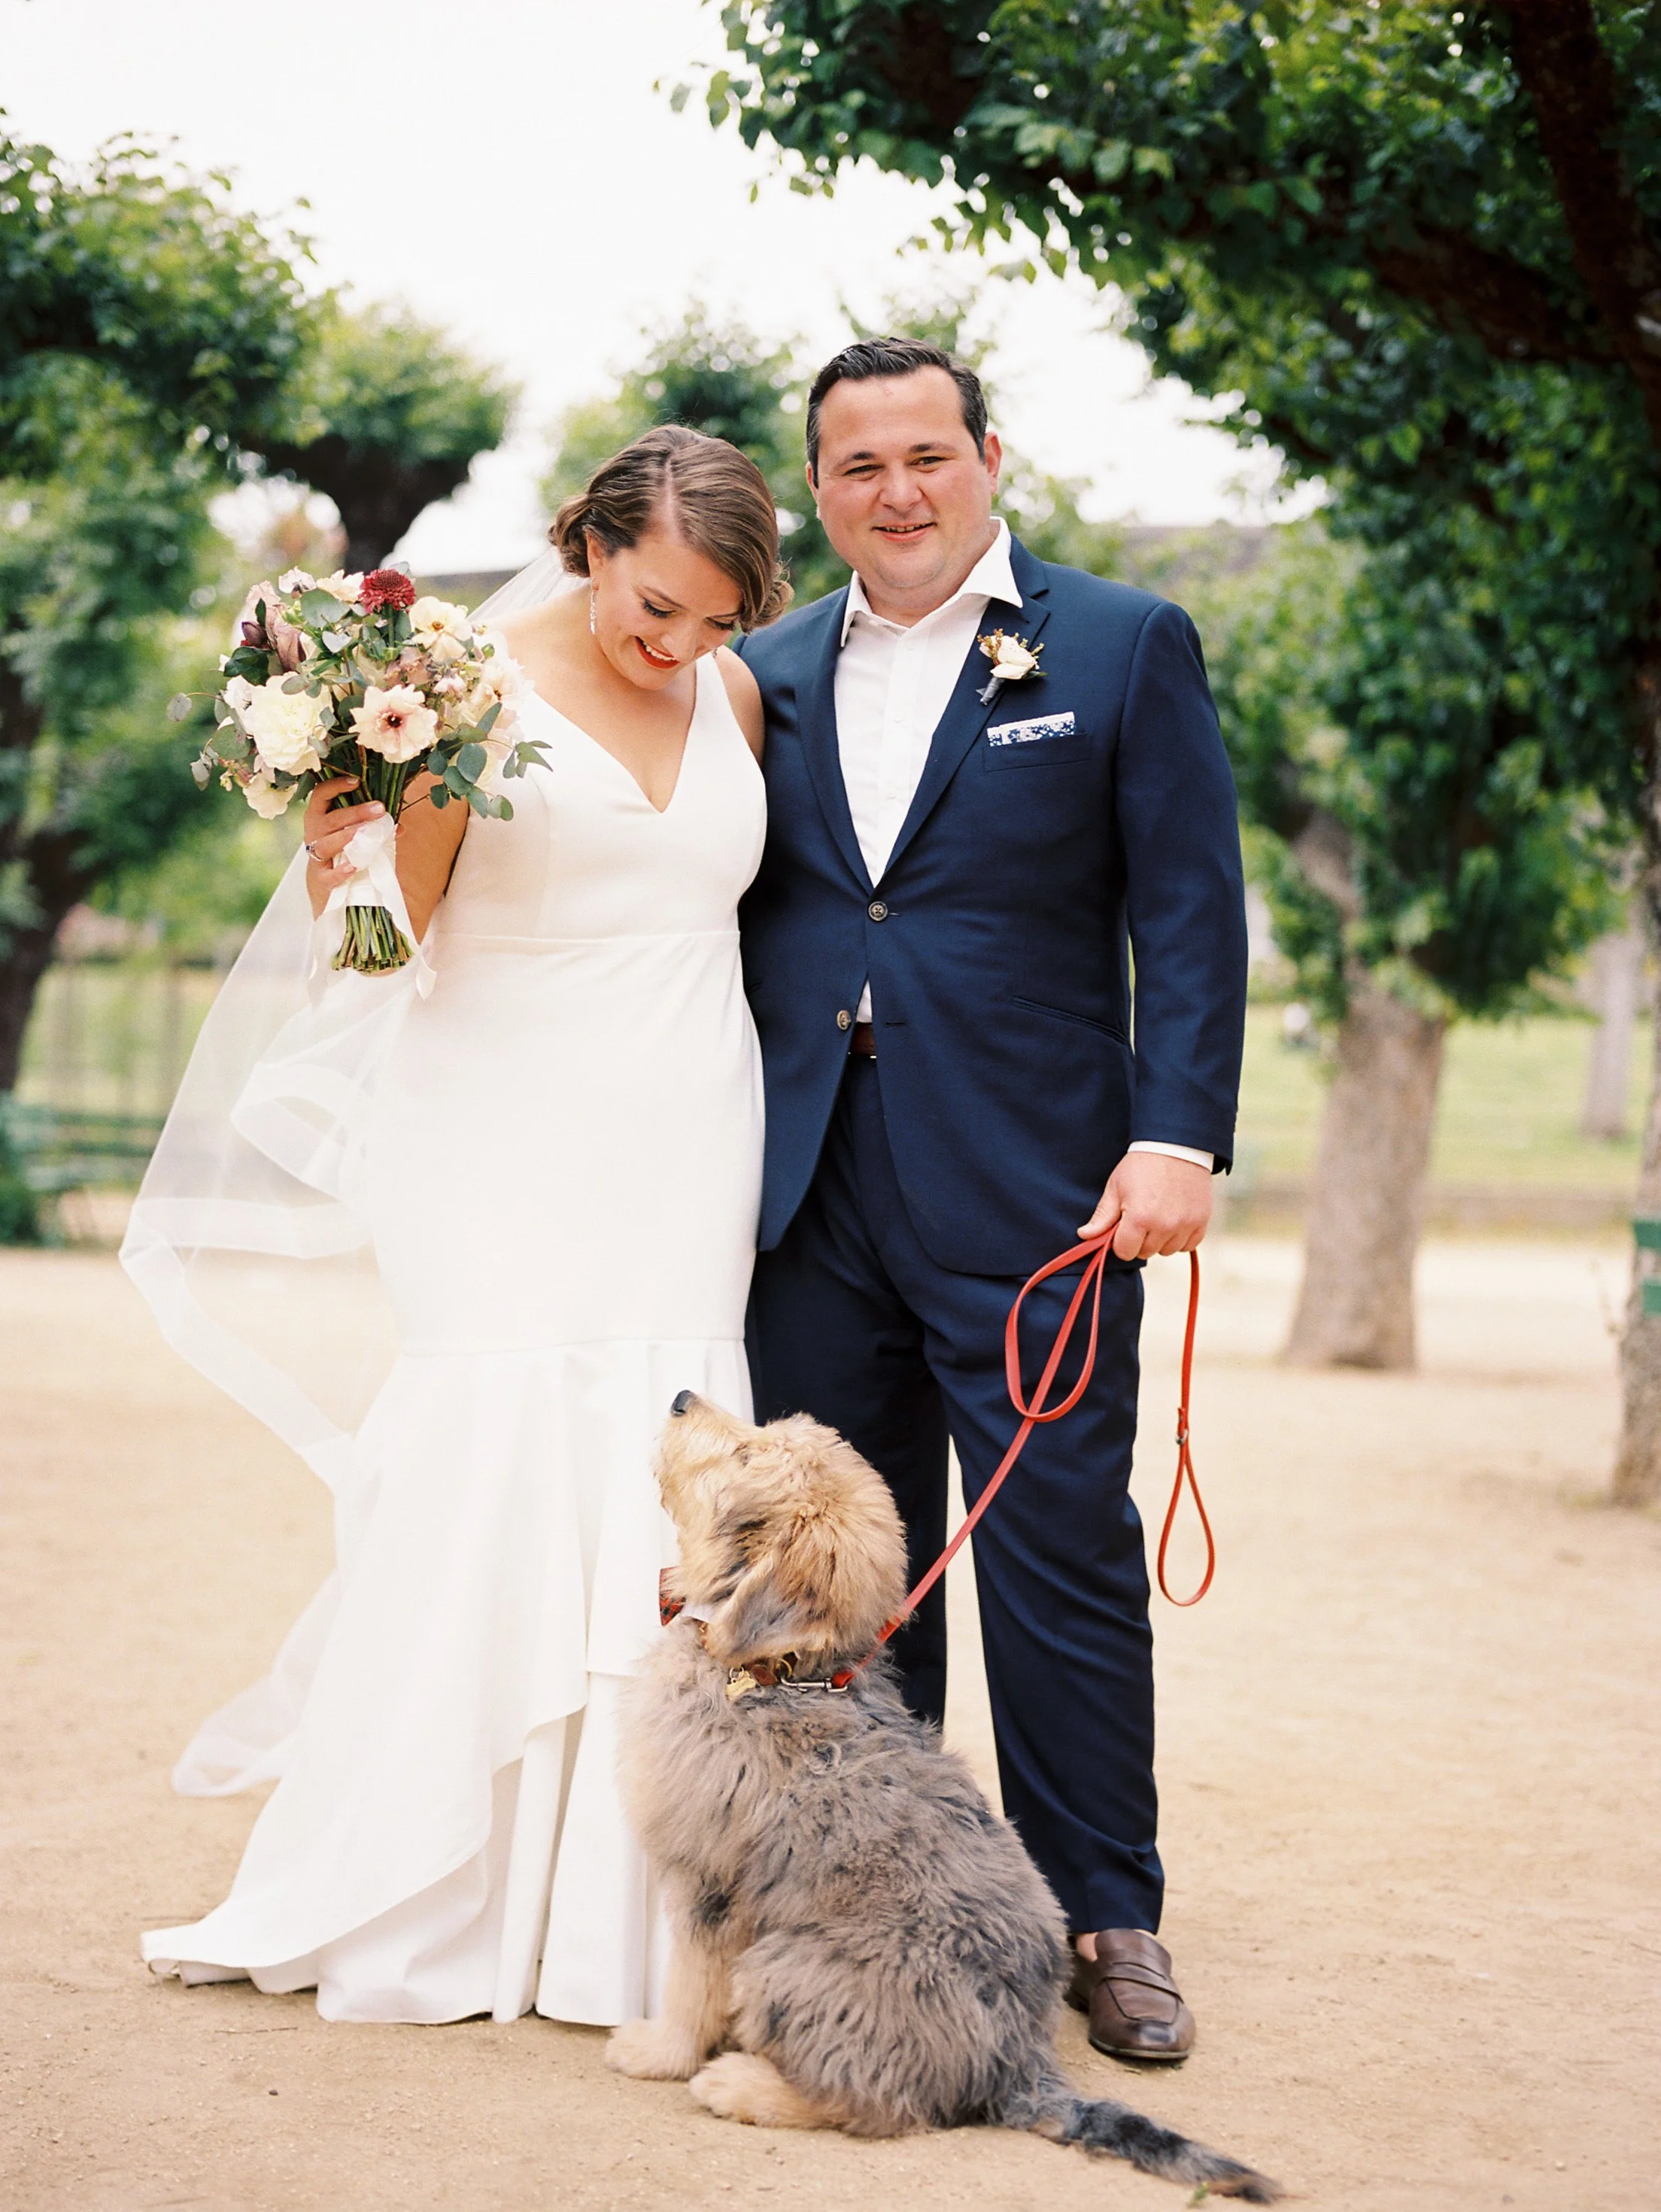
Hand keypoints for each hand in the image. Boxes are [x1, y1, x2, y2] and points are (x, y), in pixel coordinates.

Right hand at [302, 776, 382, 914]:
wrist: (326, 881)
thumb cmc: (342, 849)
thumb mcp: (352, 833)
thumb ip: (372, 825)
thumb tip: (398, 825)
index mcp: (320, 816)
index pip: (320, 794)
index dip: (335, 786)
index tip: (356, 781)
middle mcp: (314, 833)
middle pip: (331, 819)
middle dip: (356, 813)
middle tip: (379, 809)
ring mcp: (315, 855)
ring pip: (326, 844)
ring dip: (347, 838)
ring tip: (367, 835)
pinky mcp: (321, 877)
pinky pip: (328, 875)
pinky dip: (340, 872)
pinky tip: (354, 867)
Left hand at [1079, 1152, 1212, 1261]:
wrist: (1176, 1145)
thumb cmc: (1141, 1165)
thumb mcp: (1116, 1187)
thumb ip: (1102, 1216)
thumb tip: (1084, 1236)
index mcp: (1139, 1218)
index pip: (1125, 1252)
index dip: (1120, 1241)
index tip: (1123, 1227)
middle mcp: (1164, 1226)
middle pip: (1146, 1253)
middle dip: (1140, 1240)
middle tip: (1141, 1217)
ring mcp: (1186, 1224)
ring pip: (1167, 1251)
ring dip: (1161, 1240)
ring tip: (1159, 1215)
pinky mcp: (1202, 1221)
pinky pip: (1189, 1245)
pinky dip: (1181, 1237)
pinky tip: (1175, 1219)